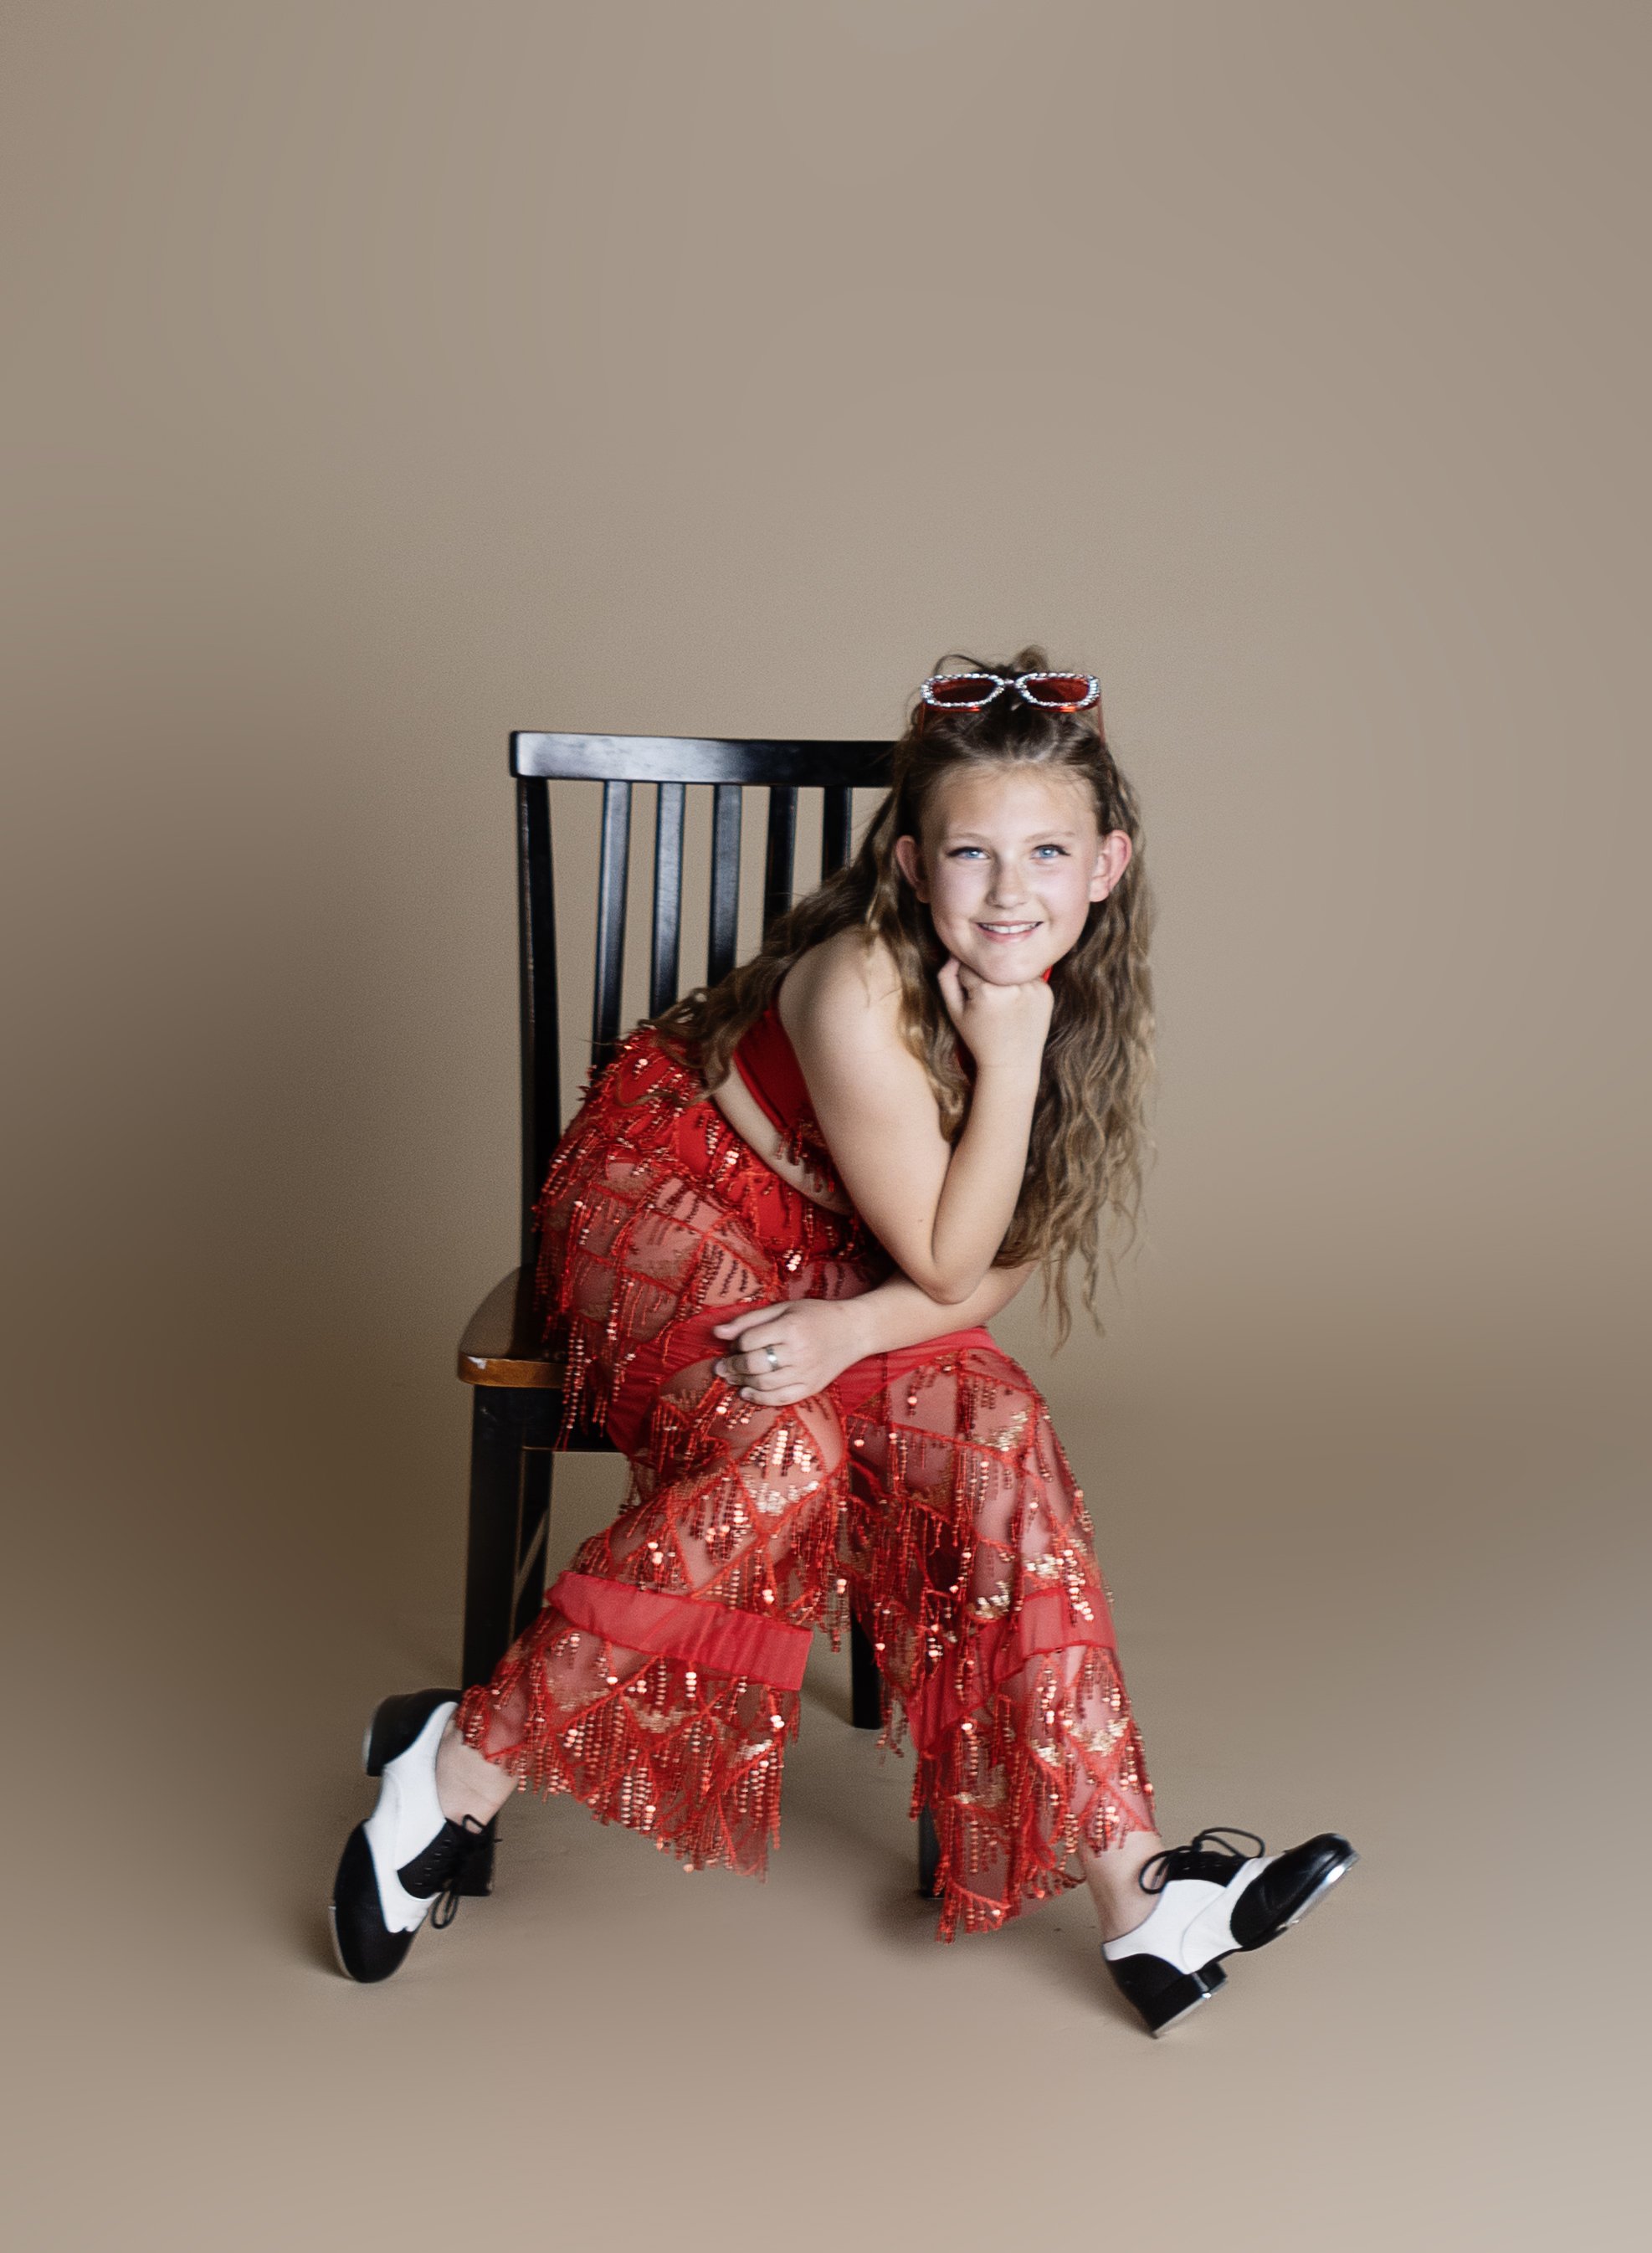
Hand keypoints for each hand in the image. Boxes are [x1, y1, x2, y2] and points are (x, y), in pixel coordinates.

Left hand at [710, 1298, 868, 1407]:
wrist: (853, 1331)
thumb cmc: (815, 1315)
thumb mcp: (783, 1308)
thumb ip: (749, 1320)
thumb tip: (717, 1332)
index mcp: (790, 1327)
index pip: (750, 1341)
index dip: (735, 1345)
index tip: (732, 1345)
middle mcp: (798, 1351)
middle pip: (754, 1365)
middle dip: (733, 1367)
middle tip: (721, 1367)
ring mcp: (806, 1372)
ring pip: (764, 1384)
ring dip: (742, 1382)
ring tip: (732, 1378)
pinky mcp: (811, 1387)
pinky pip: (780, 1399)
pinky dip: (760, 1399)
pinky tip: (746, 1392)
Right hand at [936, 955, 1052, 1072]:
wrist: (1012, 1063)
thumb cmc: (979, 1038)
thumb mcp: (954, 1011)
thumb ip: (946, 977)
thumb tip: (954, 952)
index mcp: (987, 991)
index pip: (968, 966)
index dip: (966, 982)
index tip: (972, 1001)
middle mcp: (1012, 986)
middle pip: (991, 965)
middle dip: (985, 977)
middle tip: (989, 1003)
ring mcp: (1033, 988)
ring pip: (1009, 967)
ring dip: (1004, 978)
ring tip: (1004, 1005)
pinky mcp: (1046, 991)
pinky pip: (1027, 976)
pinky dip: (1020, 985)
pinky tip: (1017, 1006)